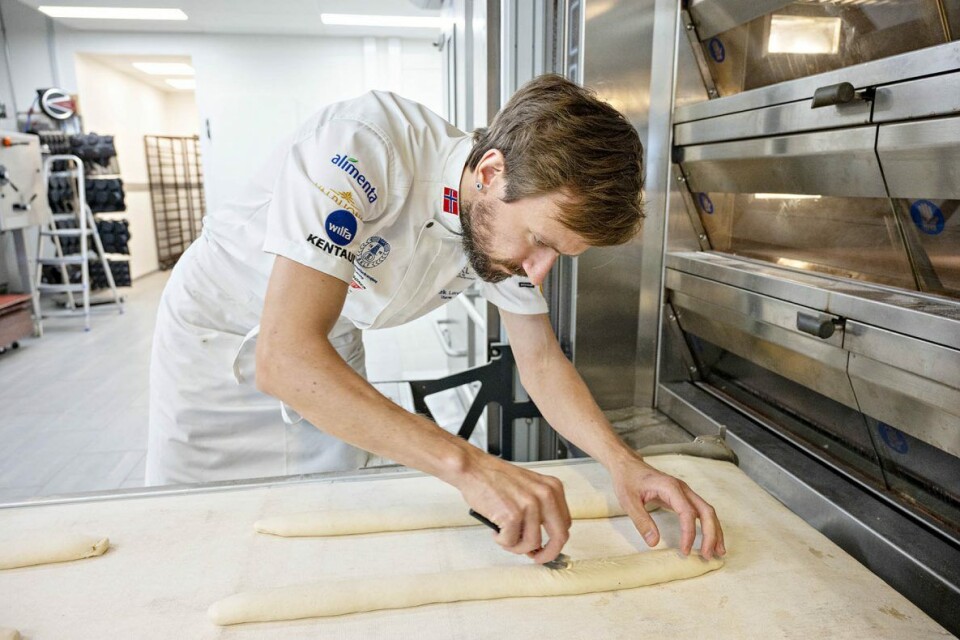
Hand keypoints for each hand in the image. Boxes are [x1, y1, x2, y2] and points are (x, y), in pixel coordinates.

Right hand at [456, 454, 571, 563]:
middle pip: (559, 537)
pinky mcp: (512, 515)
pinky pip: (511, 542)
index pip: (565, 523)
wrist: (474, 469)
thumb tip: (542, 539)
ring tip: (504, 536)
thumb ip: (540, 509)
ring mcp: (530, 505)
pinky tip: (495, 530)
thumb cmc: (496, 478)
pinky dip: (501, 541)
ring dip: (516, 546)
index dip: (555, 540)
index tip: (546, 547)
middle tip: (535, 557)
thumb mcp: (529, 487)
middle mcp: (545, 495)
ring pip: (532, 544)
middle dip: (547, 553)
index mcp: (553, 488)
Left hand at [608, 452, 724, 558]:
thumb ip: (641, 521)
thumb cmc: (627, 480)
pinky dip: (708, 526)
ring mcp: (685, 492)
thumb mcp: (629, 501)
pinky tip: (709, 539)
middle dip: (711, 534)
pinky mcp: (682, 497)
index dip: (689, 533)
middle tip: (708, 555)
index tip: (685, 551)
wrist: (627, 464)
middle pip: (706, 511)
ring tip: (717, 552)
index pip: (687, 512)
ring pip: (707, 511)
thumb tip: (654, 543)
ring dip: (714, 531)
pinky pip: (701, 511)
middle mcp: (682, 489)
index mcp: (670, 488)